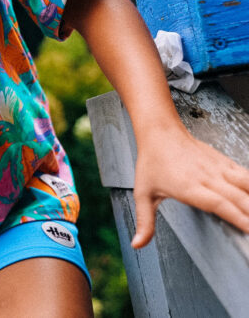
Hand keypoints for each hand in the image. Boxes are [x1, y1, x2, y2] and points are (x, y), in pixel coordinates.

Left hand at [131, 125, 248, 247]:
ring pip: (246, 184)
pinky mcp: (224, 162)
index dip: (237, 217)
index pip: (218, 204)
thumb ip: (145, 221)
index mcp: (188, 187)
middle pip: (238, 198)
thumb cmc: (152, 162)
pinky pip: (246, 175)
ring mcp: (218, 169)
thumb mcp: (143, 193)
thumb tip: (138, 245)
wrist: (160, 132)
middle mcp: (207, 177)